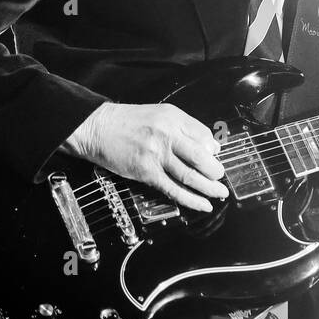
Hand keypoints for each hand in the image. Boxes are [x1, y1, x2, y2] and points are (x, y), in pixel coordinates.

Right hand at [62, 102, 228, 211]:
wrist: (97, 128)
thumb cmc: (128, 122)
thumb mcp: (160, 114)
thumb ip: (184, 127)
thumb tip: (210, 146)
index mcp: (173, 118)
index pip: (204, 135)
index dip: (214, 149)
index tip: (216, 157)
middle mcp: (167, 135)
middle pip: (201, 157)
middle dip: (215, 171)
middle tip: (221, 178)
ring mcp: (156, 155)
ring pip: (190, 176)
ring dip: (208, 188)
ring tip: (219, 193)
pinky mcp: (146, 172)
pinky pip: (173, 189)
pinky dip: (191, 199)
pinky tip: (202, 204)